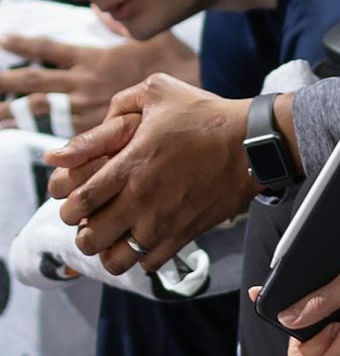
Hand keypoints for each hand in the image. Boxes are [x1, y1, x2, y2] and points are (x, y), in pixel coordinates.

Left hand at [0, 32, 198, 132]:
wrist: (196, 98)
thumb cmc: (177, 64)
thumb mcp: (148, 36)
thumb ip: (118, 24)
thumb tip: (98, 8)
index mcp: (93, 60)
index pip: (49, 49)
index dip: (23, 44)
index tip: (2, 40)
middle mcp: (84, 85)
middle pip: (32, 82)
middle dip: (2, 82)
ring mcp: (86, 110)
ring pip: (38, 112)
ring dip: (9, 114)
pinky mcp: (95, 132)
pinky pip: (61, 134)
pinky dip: (40, 137)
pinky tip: (25, 140)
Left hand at [42, 75, 257, 274]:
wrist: (254, 142)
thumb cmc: (207, 115)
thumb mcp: (161, 91)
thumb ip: (121, 102)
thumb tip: (97, 121)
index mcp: (130, 165)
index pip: (77, 201)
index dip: (69, 205)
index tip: (79, 198)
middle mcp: (142, 199)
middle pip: (89, 238)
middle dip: (83, 231)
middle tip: (95, 218)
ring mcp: (164, 221)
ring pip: (116, 261)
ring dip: (109, 250)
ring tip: (117, 235)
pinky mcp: (186, 233)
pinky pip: (149, 264)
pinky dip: (141, 257)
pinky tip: (146, 238)